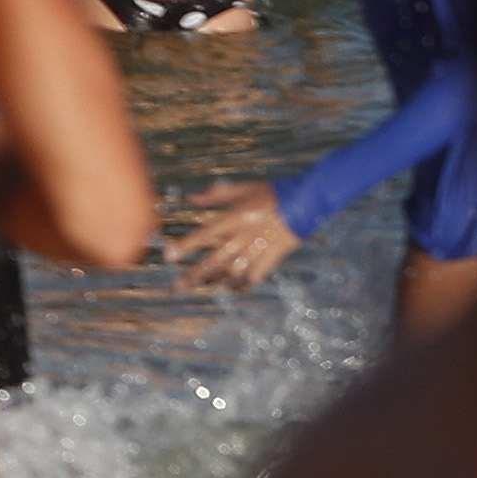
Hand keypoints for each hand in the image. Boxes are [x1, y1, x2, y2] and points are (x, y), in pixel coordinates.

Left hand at [174, 180, 300, 288]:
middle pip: (217, 258)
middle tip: (178, 286)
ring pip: (235, 270)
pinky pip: (257, 274)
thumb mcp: (243, 188)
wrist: (307, 202)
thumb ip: (217, 195)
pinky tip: (233, 289)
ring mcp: (261, 248)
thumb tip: (192, 199)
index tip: (169, 256)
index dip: (187, 245)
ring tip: (200, 288)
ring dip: (216, 280)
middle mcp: (245, 235)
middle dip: (196, 273)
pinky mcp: (275, 256)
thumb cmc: (273, 193)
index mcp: (236, 217)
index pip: (206, 234)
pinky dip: (244, 282)